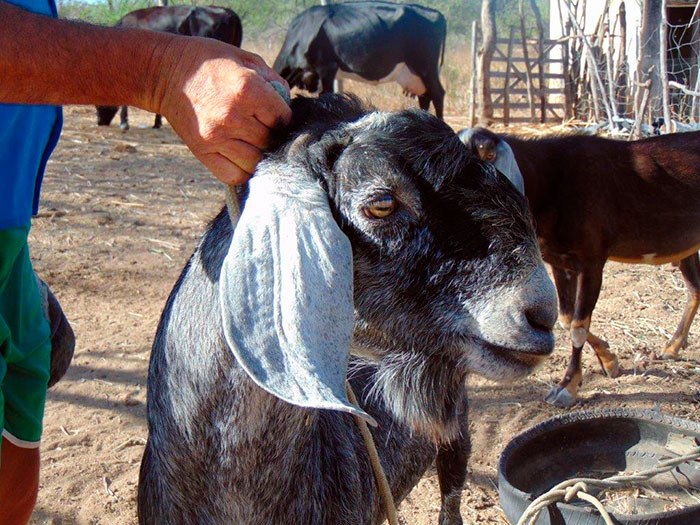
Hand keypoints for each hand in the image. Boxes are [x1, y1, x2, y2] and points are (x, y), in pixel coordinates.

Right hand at [154, 37, 291, 184]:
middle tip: (263, 127)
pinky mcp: (203, 152)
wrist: (164, 73)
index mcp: (247, 89)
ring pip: (256, 162)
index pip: (283, 118)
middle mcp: (233, 116)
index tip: (276, 114)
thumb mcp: (243, 58)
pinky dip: (242, 170)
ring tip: (251, 141)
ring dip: (258, 154)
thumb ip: (271, 79)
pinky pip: (234, 175)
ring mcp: (217, 137)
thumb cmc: (206, 63)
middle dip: (272, 135)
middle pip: (271, 141)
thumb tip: (288, 101)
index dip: (284, 117)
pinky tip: (240, 156)